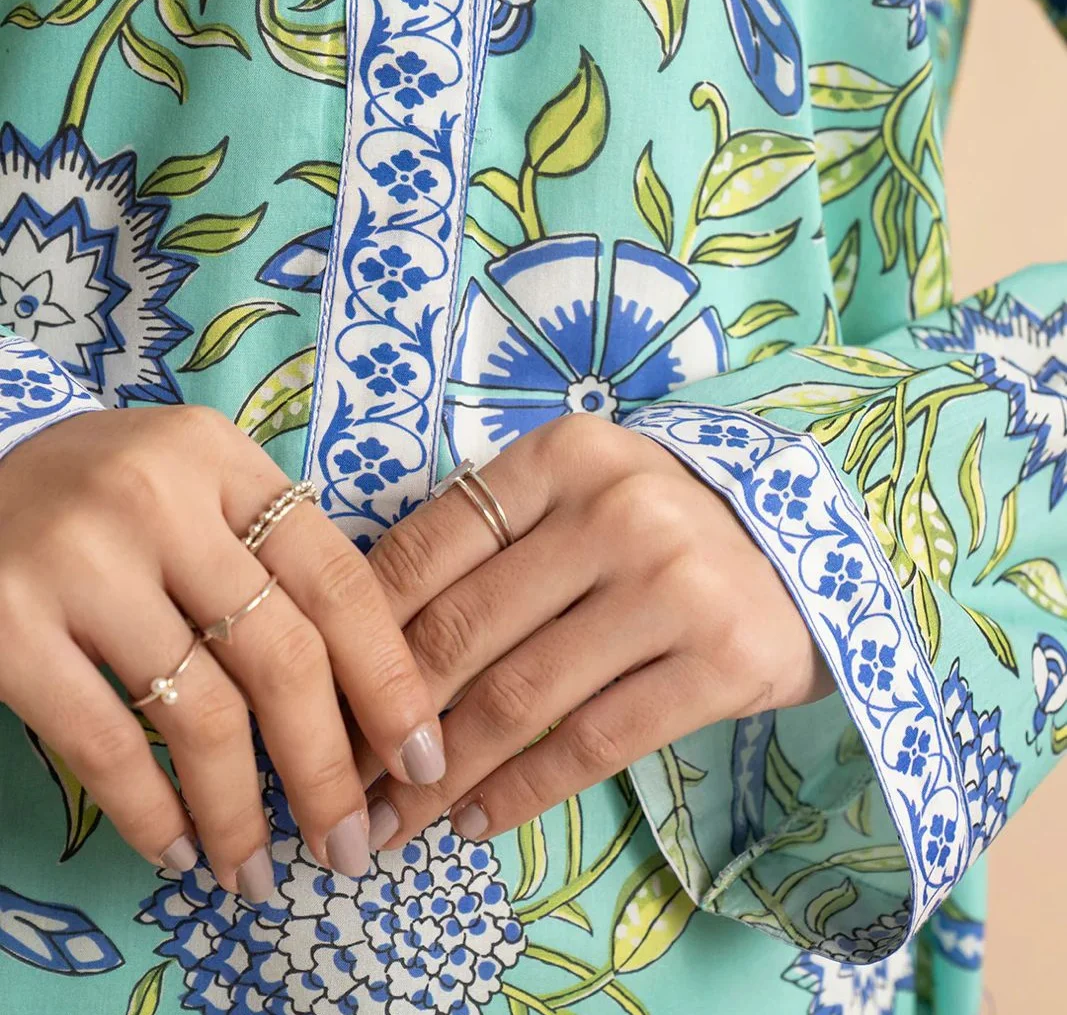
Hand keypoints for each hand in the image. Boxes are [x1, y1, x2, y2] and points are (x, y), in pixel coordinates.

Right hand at [0, 406, 442, 899]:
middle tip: (348, 845)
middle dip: (328, 770)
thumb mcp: (195, 484)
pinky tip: (178, 849)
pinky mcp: (7, 625)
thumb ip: (270, 553)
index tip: (419, 757)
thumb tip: (365, 693)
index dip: (390, 680)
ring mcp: (80, 561)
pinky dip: (151, 812)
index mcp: (222, 459)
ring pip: (200, 714)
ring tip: (256, 870)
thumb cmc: (106, 493)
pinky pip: (104, 744)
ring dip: (240, 812)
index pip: (337, 580)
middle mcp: (159, 500)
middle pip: (283, 656)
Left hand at [360, 413, 831, 847]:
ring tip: (396, 822)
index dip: (360, 636)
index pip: (427, 548)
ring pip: (520, 699)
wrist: (802, 554)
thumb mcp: (574, 497)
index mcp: (563, 454)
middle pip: (463, 631)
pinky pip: (593, 744)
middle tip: (341, 783)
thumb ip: (485, 541)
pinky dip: (521, 794)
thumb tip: (360, 640)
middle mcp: (617, 507)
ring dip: (441, 778)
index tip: (320, 700)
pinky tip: (477, 822)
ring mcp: (674, 584)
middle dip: (386, 722)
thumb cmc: (658, 527)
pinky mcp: (721, 662)